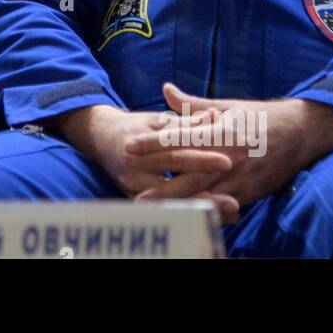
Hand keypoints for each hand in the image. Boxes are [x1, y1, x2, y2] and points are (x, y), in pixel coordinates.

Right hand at [55, 104, 240, 222]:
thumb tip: (211, 116)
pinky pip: (163, 209)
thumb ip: (184, 121)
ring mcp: (132, 184)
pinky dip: (187, 212)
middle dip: (203, 187)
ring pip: (169, 199)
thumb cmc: (135, 127)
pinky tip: (209, 216)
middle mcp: (135, 165)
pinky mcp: (132, 197)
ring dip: (199, 205)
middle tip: (232, 199)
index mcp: (142, 141)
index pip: (175, 150)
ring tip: (227, 210)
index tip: (227, 162)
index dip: (200, 157)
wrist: (101, 138)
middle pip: (172, 178)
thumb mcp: (156, 120)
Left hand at [131, 83, 332, 206]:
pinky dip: (205, 211)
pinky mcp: (250, 192)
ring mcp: (240, 177)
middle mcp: (229, 156)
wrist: (301, 133)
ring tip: (157, 213)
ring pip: (206, 195)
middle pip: (189, 176)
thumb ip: (193, 104)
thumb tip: (166, 90)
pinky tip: (187, 218)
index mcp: (220, 131)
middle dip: (163, 189)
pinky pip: (224, 205)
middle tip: (136, 197)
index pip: (179, 137)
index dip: (153, 143)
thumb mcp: (227, 106)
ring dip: (181, 205)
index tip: (129, 146)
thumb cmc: (259, 117)